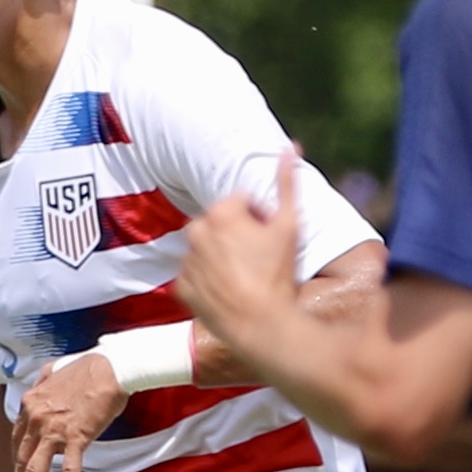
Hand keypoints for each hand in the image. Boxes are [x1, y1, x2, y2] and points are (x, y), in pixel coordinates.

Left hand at [12, 352, 126, 471]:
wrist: (109, 368)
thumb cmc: (87, 368)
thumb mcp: (54, 370)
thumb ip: (43, 380)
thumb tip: (42, 379)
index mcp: (30, 405)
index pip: (18, 441)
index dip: (17, 462)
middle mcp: (36, 419)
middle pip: (20, 460)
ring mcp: (54, 430)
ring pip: (34, 470)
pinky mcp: (76, 437)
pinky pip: (70, 470)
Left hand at [175, 152, 309, 359]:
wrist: (261, 325)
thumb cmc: (277, 274)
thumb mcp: (289, 225)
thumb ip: (287, 182)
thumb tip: (290, 146)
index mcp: (220, 211)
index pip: (242, 203)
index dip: (260, 219)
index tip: (270, 240)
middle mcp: (195, 231)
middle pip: (220, 224)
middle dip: (236, 235)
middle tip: (258, 259)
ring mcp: (186, 261)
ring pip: (207, 249)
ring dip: (222, 256)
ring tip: (245, 277)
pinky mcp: (181, 287)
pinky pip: (195, 276)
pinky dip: (208, 280)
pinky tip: (229, 291)